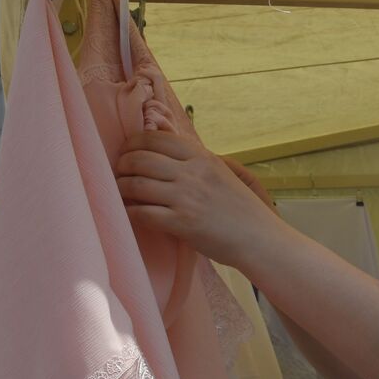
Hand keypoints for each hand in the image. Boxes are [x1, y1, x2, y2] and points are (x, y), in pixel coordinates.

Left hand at [116, 131, 289, 269]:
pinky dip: (130, 212)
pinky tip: (130, 213)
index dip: (133, 144)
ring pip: (136, 184)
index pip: (155, 139)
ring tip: (121, 193)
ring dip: (122, 188)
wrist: (261, 240)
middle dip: (121, 166)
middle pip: (139, 159)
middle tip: (118, 174)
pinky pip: (142, 213)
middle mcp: (192, 173)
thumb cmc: (243, 210)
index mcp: (202, 158)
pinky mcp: (182, 223)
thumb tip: (165, 153)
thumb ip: (197, 162)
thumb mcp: (223, 174)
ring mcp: (186, 198)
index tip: (127, 153)